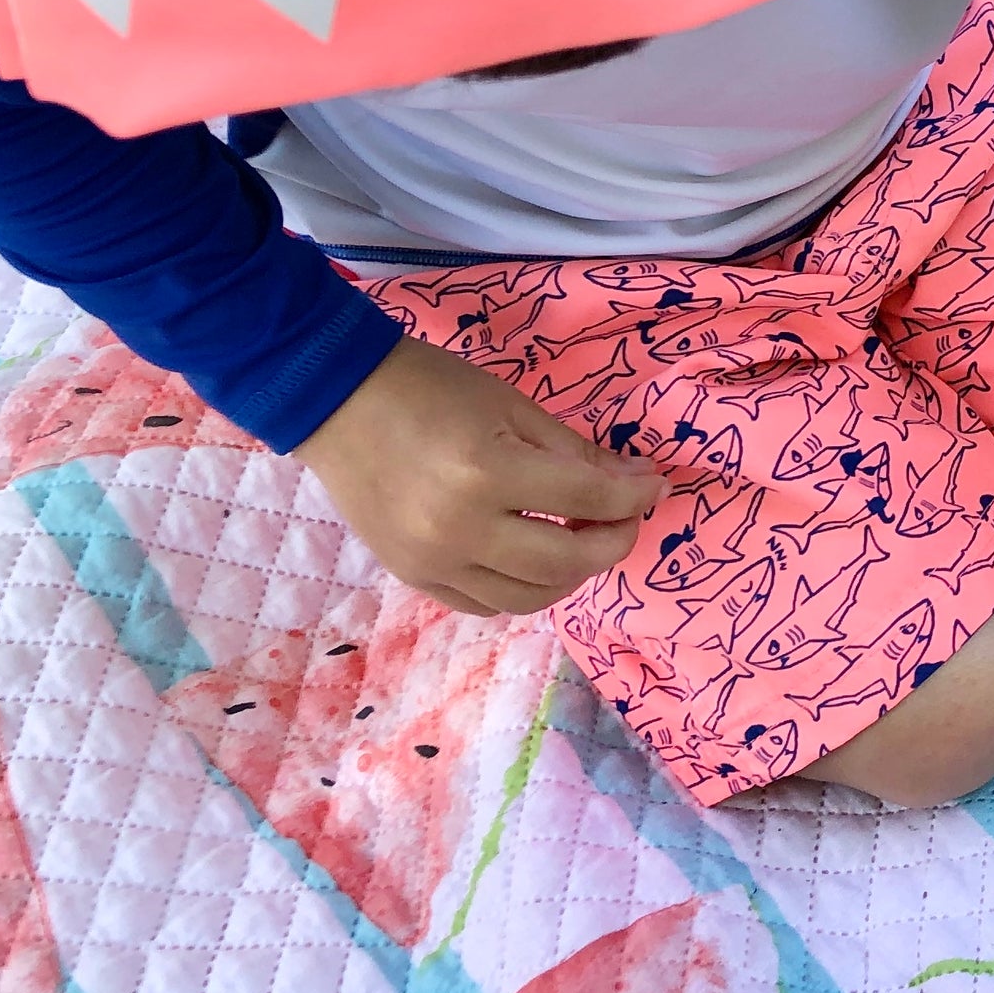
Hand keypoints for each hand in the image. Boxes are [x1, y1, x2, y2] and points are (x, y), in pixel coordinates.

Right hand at [298, 337, 665, 615]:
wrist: (338, 400)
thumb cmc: (432, 388)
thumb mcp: (515, 407)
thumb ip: (578, 453)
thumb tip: (637, 482)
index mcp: (487, 473)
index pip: (587, 501)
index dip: (635, 496)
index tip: (655, 486)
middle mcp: (459, 530)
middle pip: (564, 563)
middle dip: (612, 542)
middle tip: (628, 517)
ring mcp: (431, 562)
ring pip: (527, 598)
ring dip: (571, 575)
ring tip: (586, 540)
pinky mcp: (413, 576)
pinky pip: (484, 604)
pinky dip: (523, 588)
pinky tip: (538, 559)